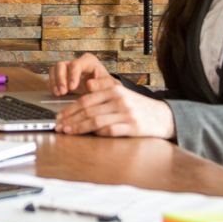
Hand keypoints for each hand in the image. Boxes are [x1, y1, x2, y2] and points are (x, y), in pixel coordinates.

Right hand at [49, 53, 117, 97]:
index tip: (72, 88)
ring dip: (54, 82)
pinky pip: (51, 77)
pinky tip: (56, 94)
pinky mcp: (62, 76)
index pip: (76, 64)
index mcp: (88, 61)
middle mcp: (76, 62)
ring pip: (54, 69)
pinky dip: (52, 85)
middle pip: (61, 65)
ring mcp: (67, 69)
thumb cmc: (108, 87)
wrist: (104, 91)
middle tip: (63, 92)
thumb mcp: (109, 85)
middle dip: (60, 79)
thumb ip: (101, 84)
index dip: (72, 75)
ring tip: (58, 94)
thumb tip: (89, 84)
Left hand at [55, 83, 175, 138]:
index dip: (70, 109)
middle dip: (70, 120)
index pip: (86, 100)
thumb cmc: (139, 106)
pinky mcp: (132, 128)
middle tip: (58, 126)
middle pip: (88, 111)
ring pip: (96, 122)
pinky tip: (88, 136)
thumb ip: (105, 89)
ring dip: (79, 128)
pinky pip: (110, 131)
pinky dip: (97, 134)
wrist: (164, 117)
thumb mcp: (123, 93)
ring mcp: (126, 114)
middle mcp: (120, 100)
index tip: (59, 116)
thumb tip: (86, 85)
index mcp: (115, 90)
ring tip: (68, 132)